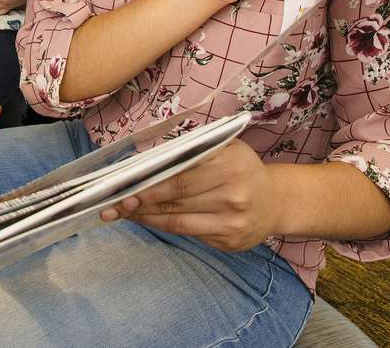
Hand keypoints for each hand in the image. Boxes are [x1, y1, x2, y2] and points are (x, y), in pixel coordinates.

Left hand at [99, 140, 279, 251]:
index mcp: (228, 164)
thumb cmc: (240, 168)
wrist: (276, 201)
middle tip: (112, 205)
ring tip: (122, 213)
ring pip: (178, 222)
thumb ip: (188, 150)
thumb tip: (142, 158)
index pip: (179, 177)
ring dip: (146, 218)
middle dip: (139, 203)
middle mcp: (232, 194)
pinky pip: (189, 235)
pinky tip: (147, 220)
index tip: (123, 188)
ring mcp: (232, 221)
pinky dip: (164, 227)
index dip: (149, 186)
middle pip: (175, 201)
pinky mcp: (230, 241)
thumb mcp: (223, 148)